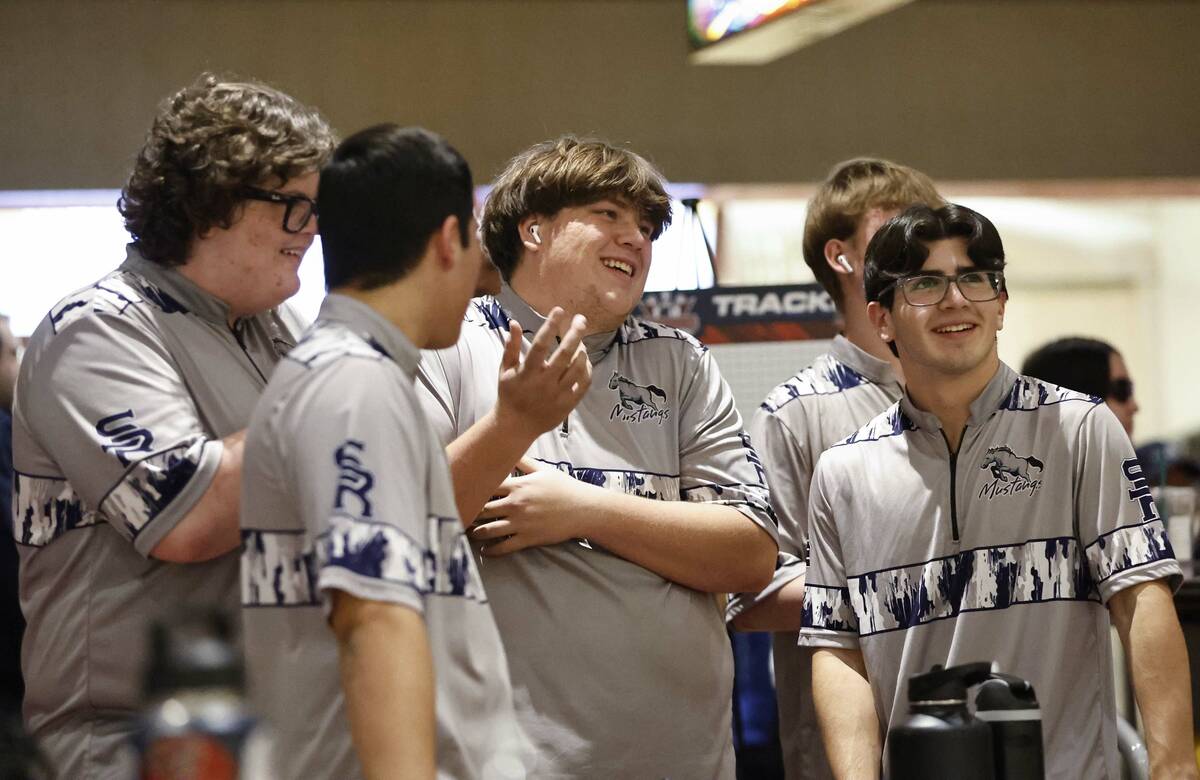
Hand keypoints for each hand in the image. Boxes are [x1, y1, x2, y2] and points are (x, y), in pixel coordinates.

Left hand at [471, 458, 596, 554]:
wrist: (583, 509)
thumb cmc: (564, 488)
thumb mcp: (543, 470)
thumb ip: (523, 461)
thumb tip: (510, 448)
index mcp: (518, 486)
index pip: (486, 487)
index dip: (471, 490)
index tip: (461, 492)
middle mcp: (516, 504)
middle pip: (482, 509)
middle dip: (469, 513)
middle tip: (458, 516)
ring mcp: (521, 523)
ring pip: (488, 530)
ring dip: (476, 533)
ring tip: (468, 533)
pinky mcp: (528, 539)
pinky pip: (504, 547)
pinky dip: (491, 550)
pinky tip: (485, 550)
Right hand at [494, 308, 590, 438]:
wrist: (516, 426)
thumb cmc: (509, 394)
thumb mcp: (505, 370)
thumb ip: (511, 347)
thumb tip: (515, 322)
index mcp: (527, 372)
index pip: (541, 344)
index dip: (550, 325)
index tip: (559, 310)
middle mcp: (544, 382)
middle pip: (565, 353)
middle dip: (575, 333)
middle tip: (581, 319)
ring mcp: (558, 394)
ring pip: (577, 368)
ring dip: (582, 351)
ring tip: (581, 340)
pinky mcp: (567, 404)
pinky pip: (583, 384)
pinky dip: (587, 370)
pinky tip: (584, 360)